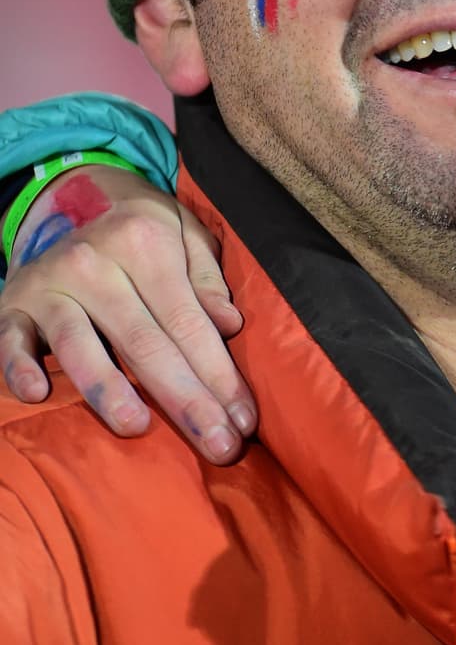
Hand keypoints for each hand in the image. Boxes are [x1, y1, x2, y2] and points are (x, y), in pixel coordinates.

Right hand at [0, 165, 256, 463]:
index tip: (243, 420)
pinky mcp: (13, 305)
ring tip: (137, 426)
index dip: (218, 372)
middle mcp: (95, 262)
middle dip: (184, 398)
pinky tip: (37, 397)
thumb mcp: (184, 231)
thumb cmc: (141, 229)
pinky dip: (19, 368)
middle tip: (218, 447)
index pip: (188, 320)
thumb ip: (206, 277)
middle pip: (144, 342)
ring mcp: (51, 285)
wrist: (72, 197)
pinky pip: (11, 341)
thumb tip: (230, 325)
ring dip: (108, 389)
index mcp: (144, 241)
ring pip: (79, 345)